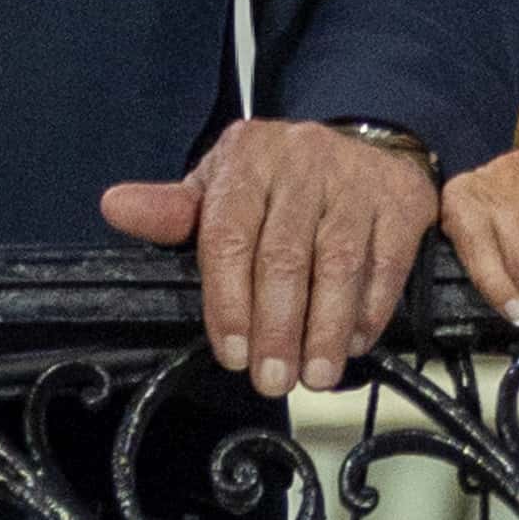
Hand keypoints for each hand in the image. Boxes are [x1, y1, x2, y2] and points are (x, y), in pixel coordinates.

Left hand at [102, 119, 441, 395]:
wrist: (362, 140)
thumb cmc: (281, 180)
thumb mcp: (220, 186)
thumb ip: (174, 211)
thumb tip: (117, 207)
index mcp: (247, 159)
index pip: (230, 235)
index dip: (229, 302)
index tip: (233, 353)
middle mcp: (303, 162)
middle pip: (286, 256)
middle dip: (278, 327)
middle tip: (273, 379)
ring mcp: (356, 180)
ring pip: (340, 264)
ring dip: (326, 328)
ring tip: (315, 374)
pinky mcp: (401, 201)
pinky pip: (387, 264)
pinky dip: (371, 311)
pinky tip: (354, 343)